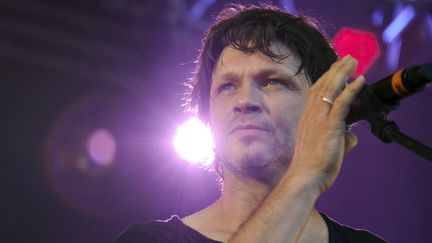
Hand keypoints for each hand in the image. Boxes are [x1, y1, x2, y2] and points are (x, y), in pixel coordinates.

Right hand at [288, 55, 364, 192]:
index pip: (316, 93)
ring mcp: (319, 119)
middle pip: (323, 85)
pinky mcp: (330, 126)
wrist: (304, 178)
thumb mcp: (326, 149)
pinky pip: (341, 103)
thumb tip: (352, 136)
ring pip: (331, 89)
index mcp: (307, 119)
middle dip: (335, 69)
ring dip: (342, 72)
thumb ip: (341, 139)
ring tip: (352, 60)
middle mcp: (311, 115)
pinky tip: (359, 79)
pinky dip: (351, 90)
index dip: (326, 78)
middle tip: (346, 58)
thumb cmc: (312, 168)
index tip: (334, 69)